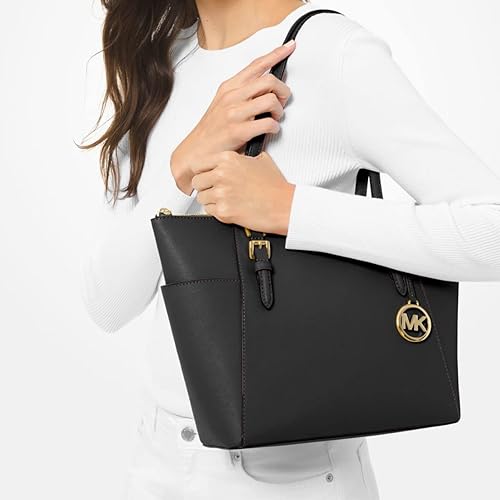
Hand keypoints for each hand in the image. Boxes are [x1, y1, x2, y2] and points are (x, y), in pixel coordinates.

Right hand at [170, 40, 295, 193]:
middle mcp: (231, 96)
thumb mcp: (223, 104)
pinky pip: (268, 123)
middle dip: (283, 90)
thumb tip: (266, 88)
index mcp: (229, 87)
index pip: (256, 65)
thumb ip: (242, 93)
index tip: (290, 47)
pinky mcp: (238, 131)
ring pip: (270, 100)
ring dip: (279, 110)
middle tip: (282, 102)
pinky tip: (270, 131)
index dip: (276, 54)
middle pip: (269, 80)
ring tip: (274, 118)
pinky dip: (274, 128)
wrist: (195, 152)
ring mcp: (234, 113)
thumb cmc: (212, 130)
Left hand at [191, 150, 295, 235]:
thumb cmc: (274, 186)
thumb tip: (234, 158)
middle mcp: (222, 174)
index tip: (205, 176)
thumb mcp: (259, 160)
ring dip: (210, 199)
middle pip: (197, 181)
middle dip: (205, 186)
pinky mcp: (223, 211)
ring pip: (201, 197)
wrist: (283, 205)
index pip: (198, 164)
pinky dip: (216, 211)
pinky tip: (229, 207)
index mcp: (228, 159)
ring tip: (225, 199)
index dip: (201, 172)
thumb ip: (240, 158)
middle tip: (216, 190)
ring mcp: (221, 193)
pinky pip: (208, 211)